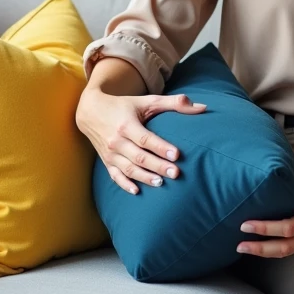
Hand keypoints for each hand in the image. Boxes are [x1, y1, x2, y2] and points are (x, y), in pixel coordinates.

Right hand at [76, 87, 206, 194]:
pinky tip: (137, 191)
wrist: (90, 111)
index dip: (161, 147)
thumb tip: (203, 107)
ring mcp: (110, 153)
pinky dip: (125, 185)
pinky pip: (115, 176)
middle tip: (176, 174)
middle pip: (139, 157)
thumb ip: (174, 103)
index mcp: (126, 125)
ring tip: (161, 183)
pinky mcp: (106, 162)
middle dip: (157, 166)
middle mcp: (116, 141)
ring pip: (128, 169)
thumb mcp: (146, 101)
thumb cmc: (123, 106)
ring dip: (144, 177)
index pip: (145, 139)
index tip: (177, 154)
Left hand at [236, 166, 293, 257]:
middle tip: (239, 245)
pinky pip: (291, 247)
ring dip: (265, 252)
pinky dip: (273, 248)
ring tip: (244, 248)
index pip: (289, 228)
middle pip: (286, 247)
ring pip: (288, 251)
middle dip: (261, 247)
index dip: (266, 228)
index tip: (246, 225)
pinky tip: (260, 245)